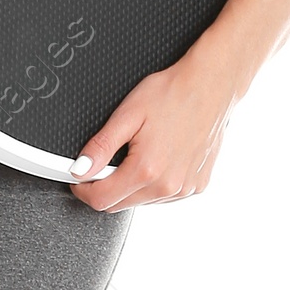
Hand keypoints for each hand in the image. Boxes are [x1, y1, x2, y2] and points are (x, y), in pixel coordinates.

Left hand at [68, 45, 235, 211]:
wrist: (210, 85)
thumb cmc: (173, 93)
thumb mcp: (127, 114)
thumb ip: (100, 147)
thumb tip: (79, 169)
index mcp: (147, 170)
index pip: (101, 200)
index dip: (83, 189)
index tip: (80, 176)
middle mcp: (168, 186)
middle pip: (120, 204)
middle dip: (105, 186)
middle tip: (109, 158)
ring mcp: (185, 189)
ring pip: (141, 201)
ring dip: (131, 185)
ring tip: (140, 152)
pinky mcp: (197, 186)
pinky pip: (164, 196)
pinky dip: (154, 184)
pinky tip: (160, 158)